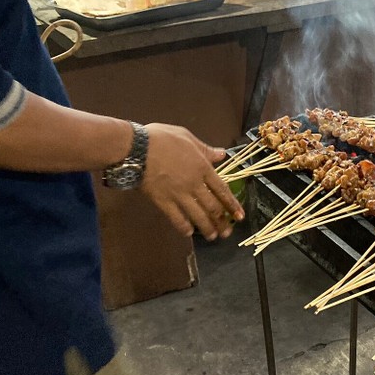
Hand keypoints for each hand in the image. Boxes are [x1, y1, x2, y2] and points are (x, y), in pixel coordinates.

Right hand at [138, 123, 244, 240]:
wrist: (135, 148)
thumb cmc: (160, 138)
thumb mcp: (187, 137)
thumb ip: (206, 149)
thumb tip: (222, 154)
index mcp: (202, 167)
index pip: (222, 189)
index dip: (232, 204)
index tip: (240, 215)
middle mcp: (194, 184)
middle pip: (212, 207)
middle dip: (222, 221)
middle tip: (228, 232)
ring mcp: (178, 194)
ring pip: (197, 215)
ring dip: (207, 228)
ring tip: (213, 237)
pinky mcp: (163, 201)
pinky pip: (176, 218)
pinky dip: (183, 227)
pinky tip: (189, 232)